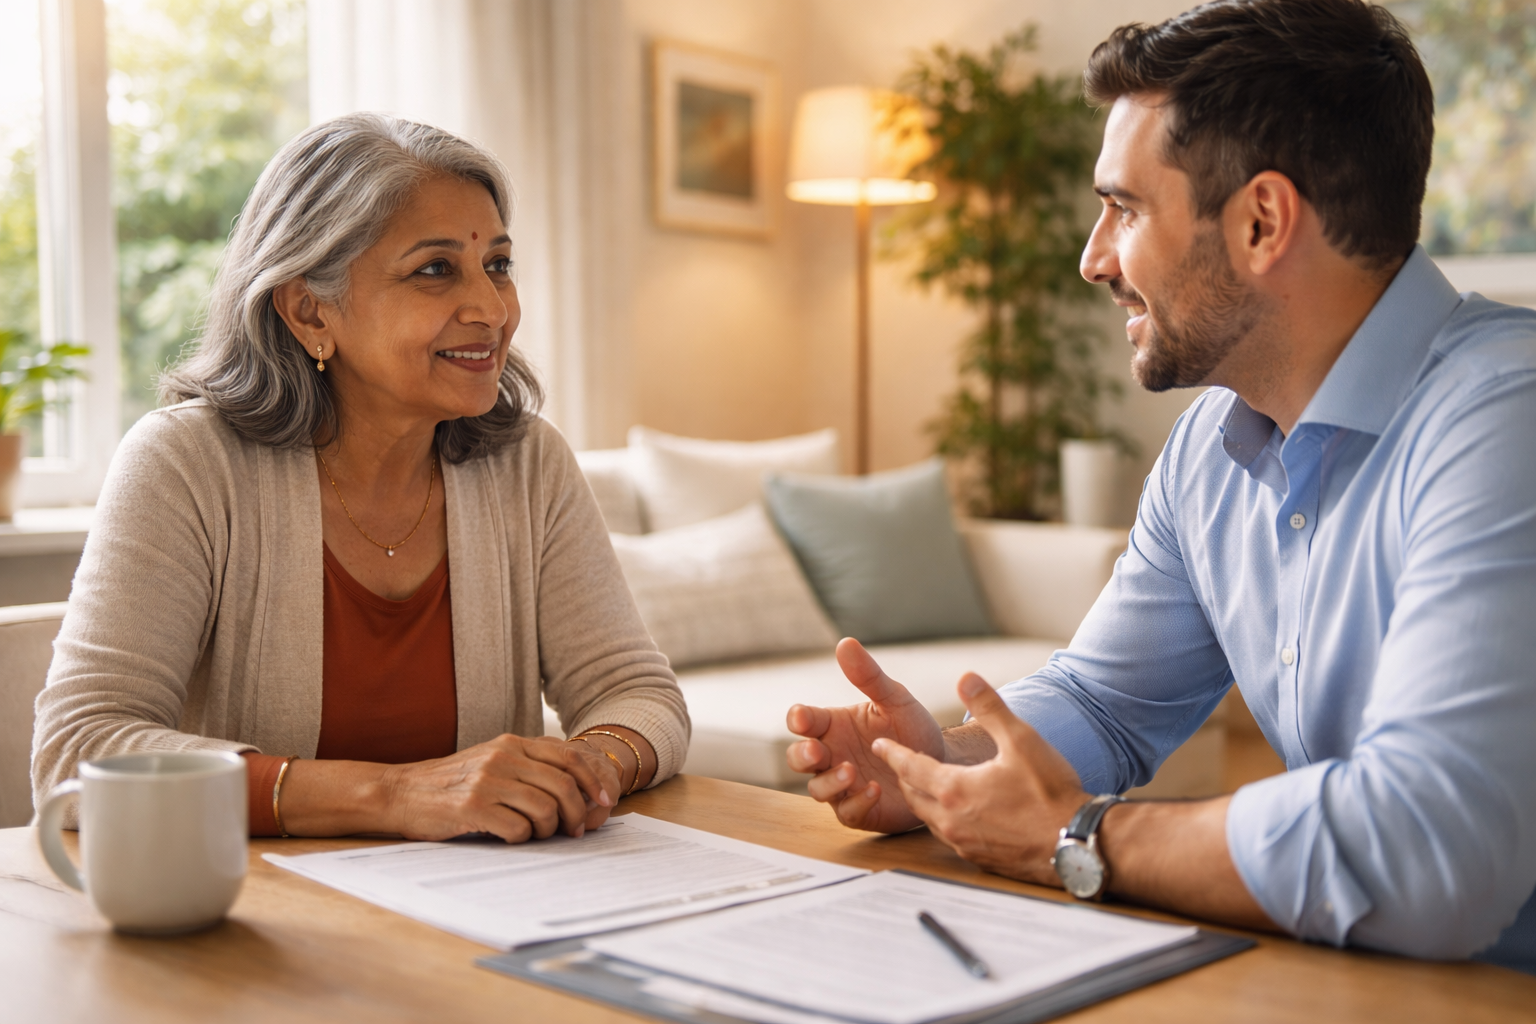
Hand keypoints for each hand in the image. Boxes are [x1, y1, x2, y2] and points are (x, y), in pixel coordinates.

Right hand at [379, 733, 615, 842]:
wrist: (400, 792)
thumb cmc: (451, 783)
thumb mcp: (491, 761)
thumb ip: (528, 766)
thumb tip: (576, 789)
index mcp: (512, 744)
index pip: (570, 756)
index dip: (594, 780)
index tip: (605, 801)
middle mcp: (503, 757)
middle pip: (564, 785)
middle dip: (577, 813)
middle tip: (574, 831)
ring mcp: (488, 781)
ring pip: (545, 808)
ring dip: (549, 829)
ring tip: (539, 835)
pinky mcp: (472, 808)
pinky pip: (517, 828)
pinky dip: (522, 839)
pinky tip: (510, 838)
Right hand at [785, 638, 945, 833]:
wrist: (943, 763)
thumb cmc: (912, 729)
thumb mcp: (895, 699)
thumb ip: (869, 676)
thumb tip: (846, 643)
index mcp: (834, 725)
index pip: (803, 720)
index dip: (799, 719)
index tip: (803, 718)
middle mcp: (833, 755)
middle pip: (797, 758)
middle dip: (801, 755)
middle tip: (816, 751)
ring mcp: (844, 785)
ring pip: (817, 789)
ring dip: (829, 782)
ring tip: (850, 772)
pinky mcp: (862, 810)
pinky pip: (847, 812)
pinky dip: (856, 802)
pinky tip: (873, 790)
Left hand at [872, 673, 1087, 884]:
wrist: (1078, 843)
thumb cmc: (1051, 792)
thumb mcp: (1021, 740)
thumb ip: (990, 708)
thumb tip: (965, 677)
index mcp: (954, 790)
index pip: (910, 768)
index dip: (893, 753)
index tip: (879, 744)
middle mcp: (952, 821)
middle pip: (914, 797)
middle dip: (905, 778)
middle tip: (901, 764)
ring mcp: (966, 845)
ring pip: (931, 821)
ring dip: (925, 801)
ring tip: (927, 787)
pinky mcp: (982, 860)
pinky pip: (952, 838)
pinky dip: (946, 822)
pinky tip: (960, 815)